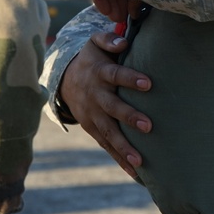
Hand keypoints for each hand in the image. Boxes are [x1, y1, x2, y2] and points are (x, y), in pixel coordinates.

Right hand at [61, 30, 152, 176]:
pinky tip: (136, 173)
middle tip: (148, 126)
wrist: (65, 80)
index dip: (131, 79)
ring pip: (109, 133)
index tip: (148, 84)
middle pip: (113, 108)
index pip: (116, 75)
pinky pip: (107, 146)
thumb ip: (109, 39)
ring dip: (124, 148)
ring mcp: (93, 116)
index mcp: (100, 73)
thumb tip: (123, 41)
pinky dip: (120, 160)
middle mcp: (96, 96)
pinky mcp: (93, 129)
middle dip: (129, 117)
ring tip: (141, 162)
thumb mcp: (95, 43)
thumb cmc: (93, 59)